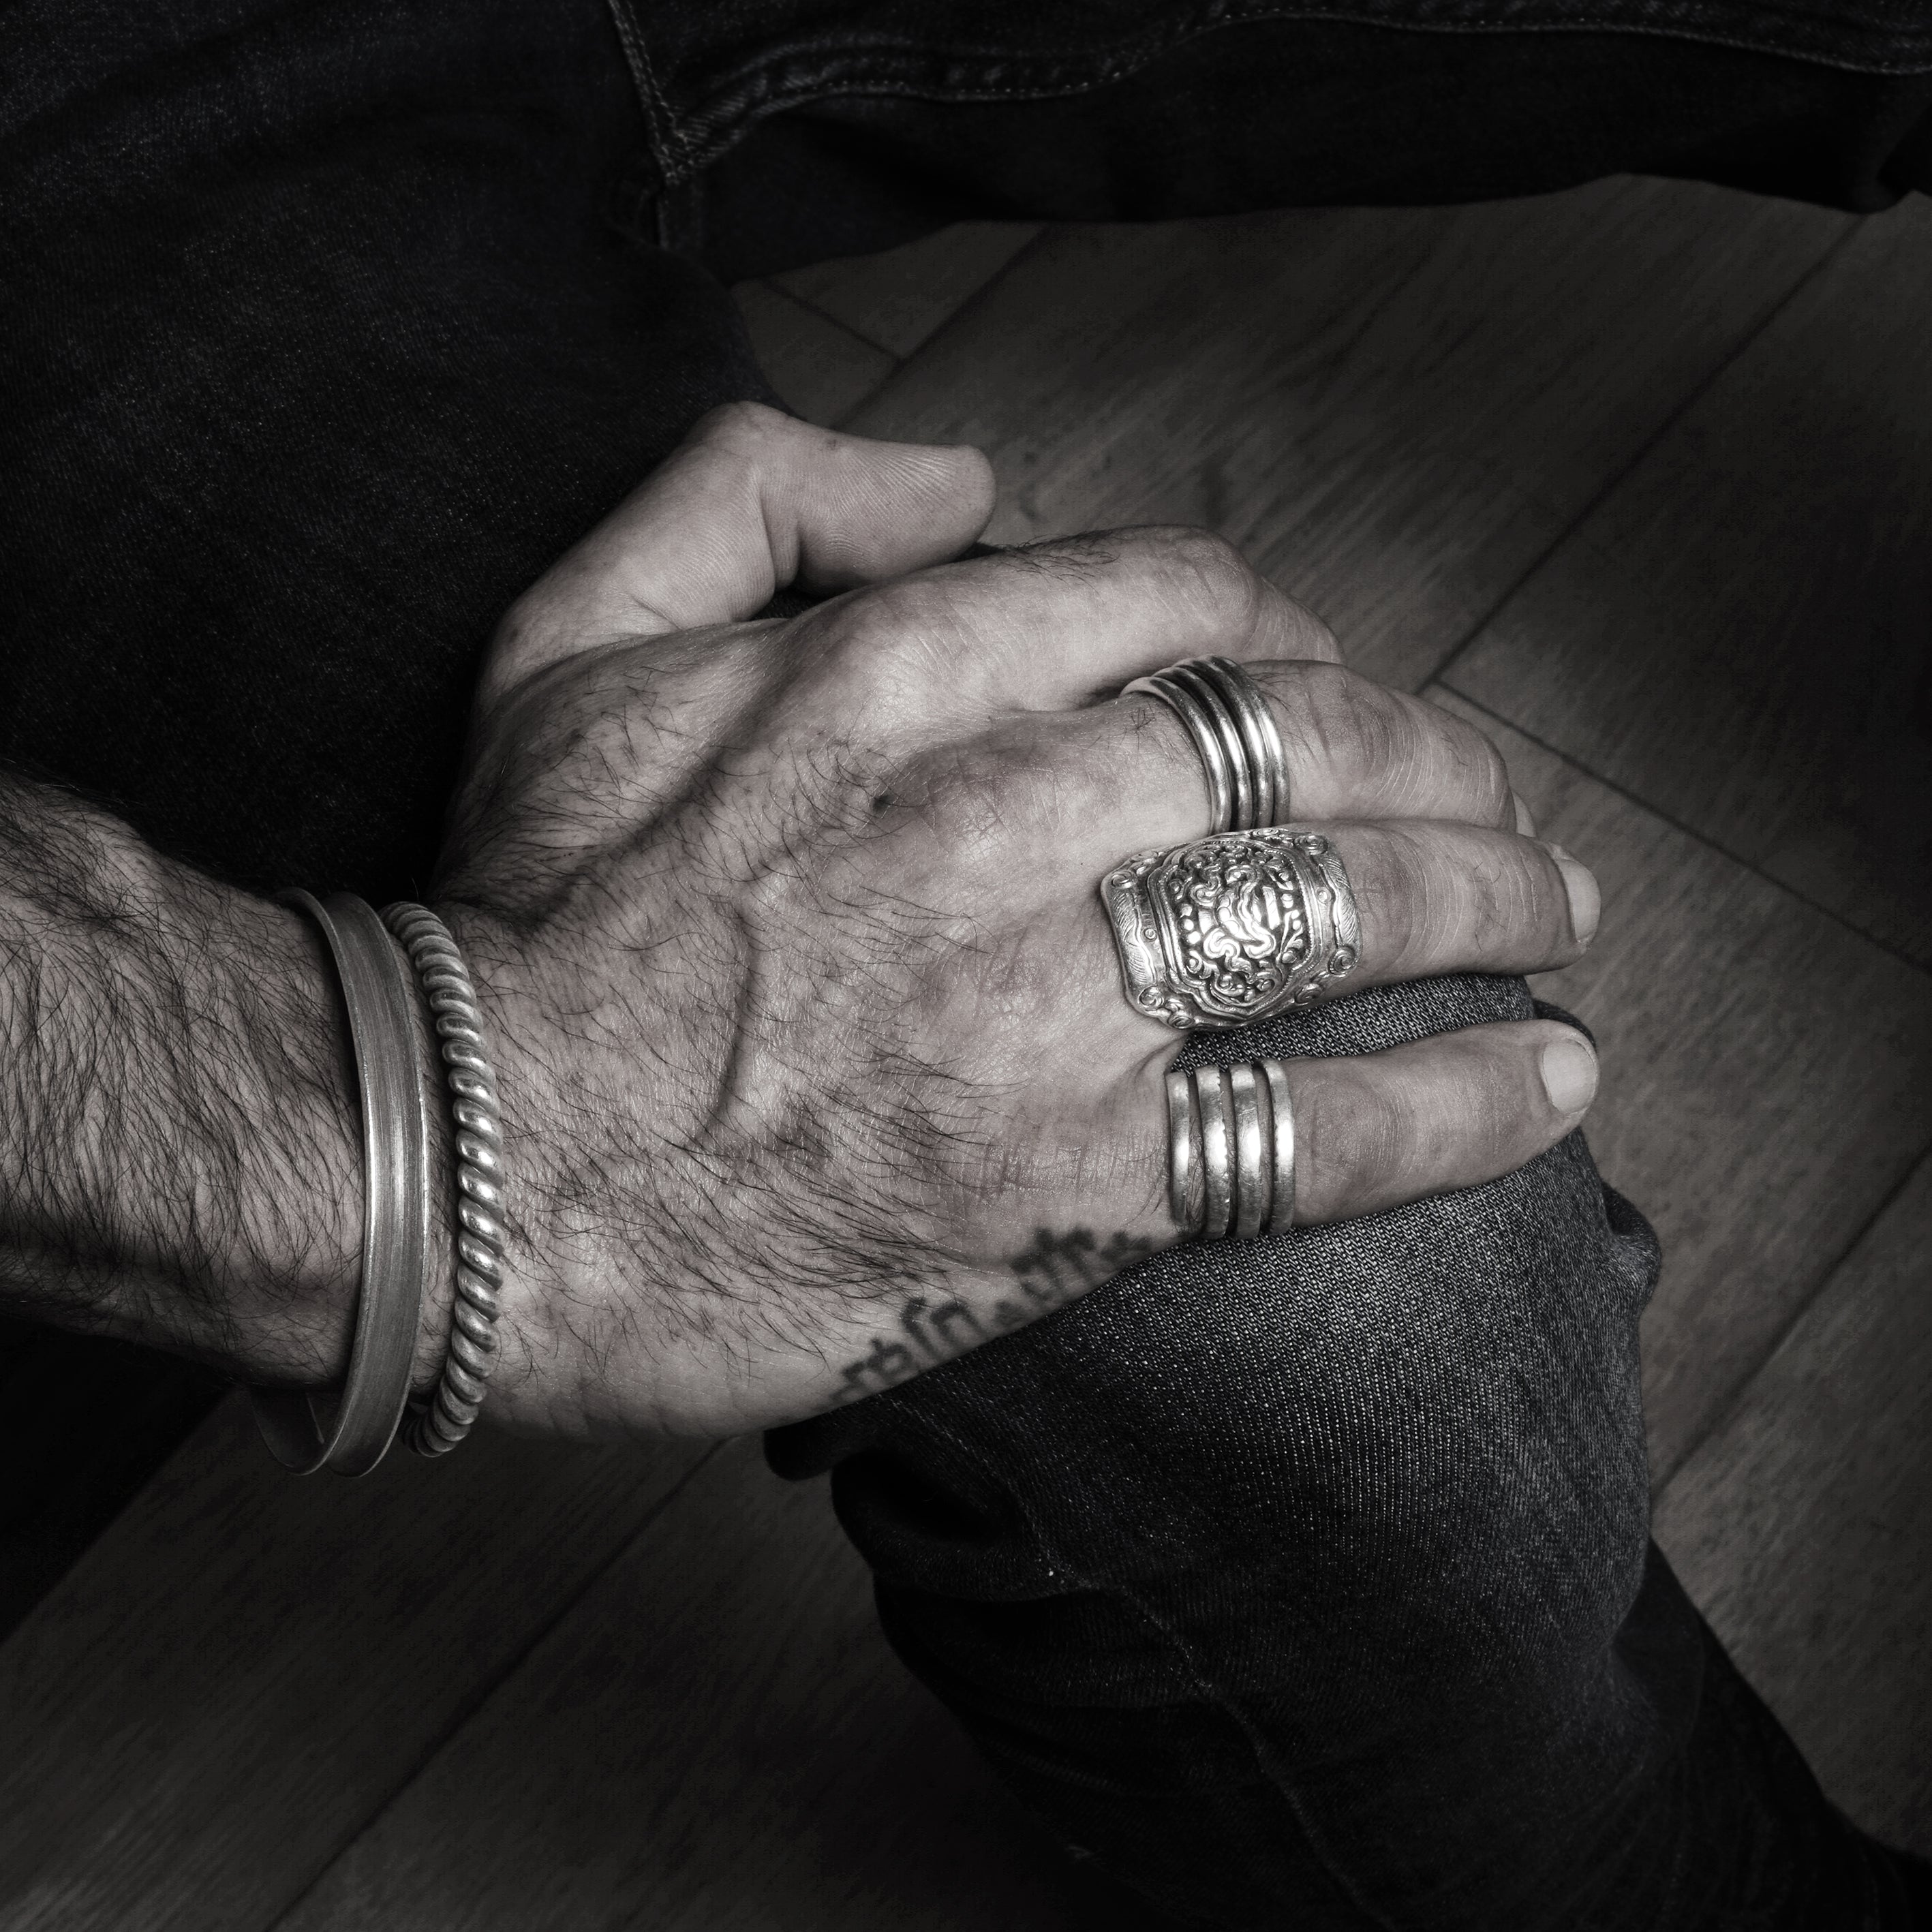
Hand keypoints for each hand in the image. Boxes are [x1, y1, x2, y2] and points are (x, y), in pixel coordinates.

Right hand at [440, 404, 1600, 1438]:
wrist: (459, 1172)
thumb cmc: (518, 912)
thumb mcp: (574, 632)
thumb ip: (756, 489)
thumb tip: (962, 475)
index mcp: (894, 673)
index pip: (1173, 602)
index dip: (1286, 636)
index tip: (1327, 685)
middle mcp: (996, 816)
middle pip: (1300, 747)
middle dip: (1434, 763)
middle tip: (1494, 801)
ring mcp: (1043, 1004)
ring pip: (1338, 911)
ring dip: (1485, 900)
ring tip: (1556, 913)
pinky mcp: (1064, 1184)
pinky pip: (1316, 1130)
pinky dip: (1456, 1104)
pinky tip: (1549, 1084)